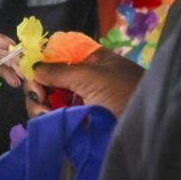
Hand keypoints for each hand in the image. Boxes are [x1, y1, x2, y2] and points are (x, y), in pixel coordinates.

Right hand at [24, 48, 144, 119]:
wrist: (148, 124)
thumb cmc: (124, 92)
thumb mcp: (90, 76)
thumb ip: (58, 70)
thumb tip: (32, 67)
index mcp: (86, 58)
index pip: (53, 55)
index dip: (38, 64)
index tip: (32, 78)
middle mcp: (80, 76)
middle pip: (46, 78)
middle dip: (37, 89)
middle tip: (40, 103)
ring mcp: (79, 98)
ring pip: (48, 99)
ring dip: (40, 106)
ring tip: (46, 116)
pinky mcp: (80, 119)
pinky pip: (56, 116)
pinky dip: (49, 119)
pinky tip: (49, 122)